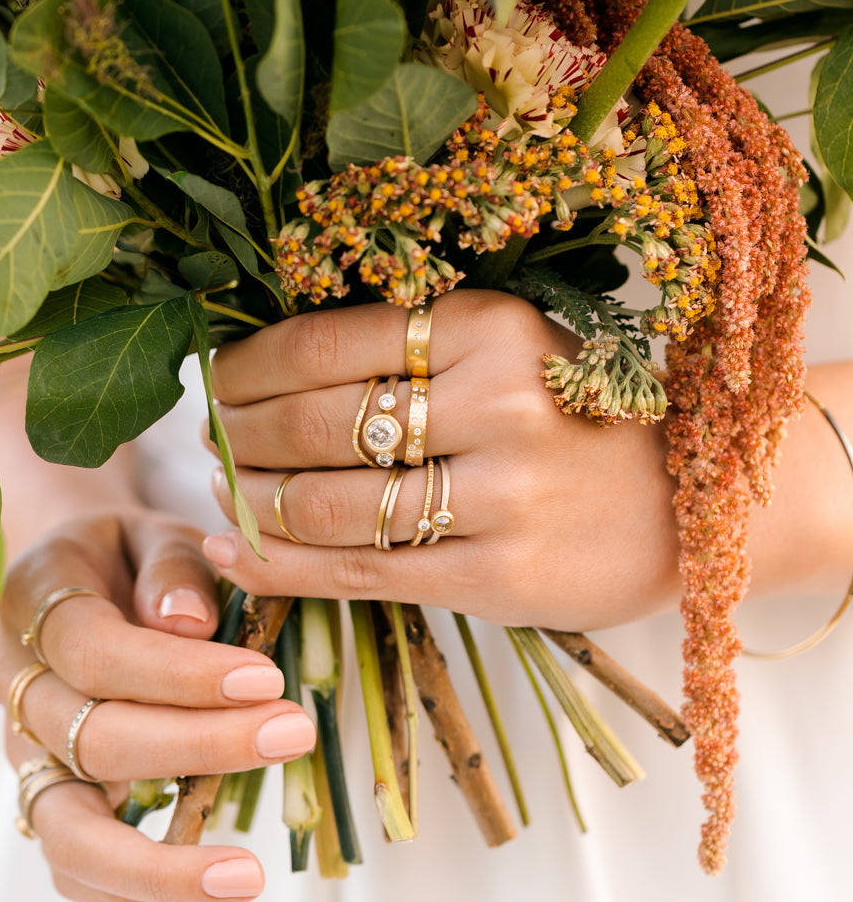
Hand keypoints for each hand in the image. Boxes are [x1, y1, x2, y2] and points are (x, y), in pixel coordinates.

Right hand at [0, 510, 315, 901]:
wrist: (77, 575)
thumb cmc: (130, 553)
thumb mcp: (156, 532)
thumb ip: (173, 568)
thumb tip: (190, 625)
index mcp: (35, 601)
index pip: (94, 649)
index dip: (178, 673)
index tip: (264, 678)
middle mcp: (16, 684)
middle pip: (92, 739)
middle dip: (199, 746)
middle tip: (292, 733)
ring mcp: (26, 750)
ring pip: (66, 828)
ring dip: (158, 859)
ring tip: (247, 875)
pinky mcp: (47, 795)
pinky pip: (71, 865)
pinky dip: (131, 893)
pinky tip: (204, 891)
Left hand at [203, 290, 680, 629]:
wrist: (689, 506)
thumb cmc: (579, 421)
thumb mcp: (510, 354)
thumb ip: (410, 354)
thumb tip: (268, 369)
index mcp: (488, 326)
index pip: (323, 345)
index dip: (244, 369)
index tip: (212, 381)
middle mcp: (494, 403)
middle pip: (312, 424)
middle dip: (236, 436)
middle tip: (211, 440)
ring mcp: (498, 496)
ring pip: (325, 505)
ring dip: (251, 502)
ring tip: (226, 494)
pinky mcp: (496, 575)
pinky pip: (359, 572)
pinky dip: (281, 566)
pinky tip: (236, 553)